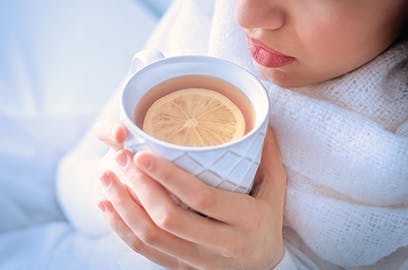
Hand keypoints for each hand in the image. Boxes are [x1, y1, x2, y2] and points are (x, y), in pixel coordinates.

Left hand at [96, 121, 285, 268]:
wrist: (264, 267)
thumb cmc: (268, 222)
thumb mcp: (275, 190)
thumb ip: (267, 158)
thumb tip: (262, 122)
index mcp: (246, 221)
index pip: (201, 199)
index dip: (169, 177)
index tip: (143, 154)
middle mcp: (221, 246)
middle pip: (170, 219)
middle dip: (140, 188)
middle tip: (122, 160)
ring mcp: (199, 262)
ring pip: (152, 238)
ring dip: (124, 208)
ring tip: (106, 179)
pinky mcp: (183, 269)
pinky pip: (146, 252)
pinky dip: (123, 230)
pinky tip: (108, 207)